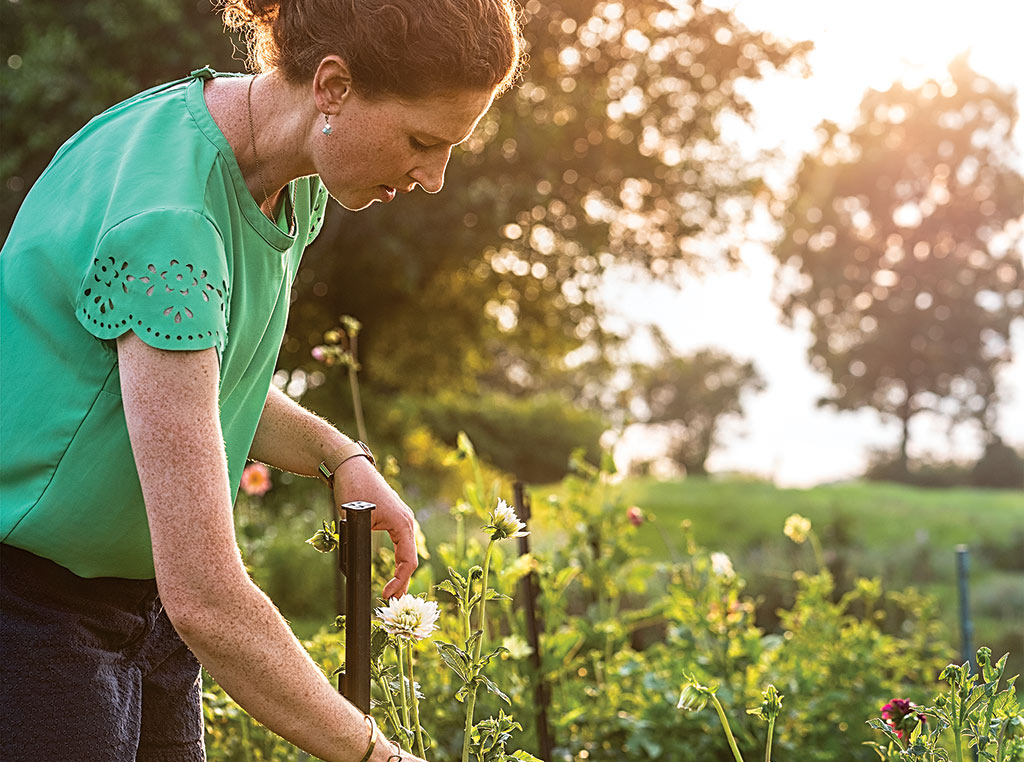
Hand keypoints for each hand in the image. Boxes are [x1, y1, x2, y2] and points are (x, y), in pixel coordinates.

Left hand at [332, 456, 417, 599]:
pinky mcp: (393, 518)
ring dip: (402, 572)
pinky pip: (402, 543)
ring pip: (407, 552)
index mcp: (402, 523)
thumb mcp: (355, 519)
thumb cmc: (353, 489)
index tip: (385, 595)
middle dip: (402, 582)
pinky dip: (399, 560)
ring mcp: (401, 519)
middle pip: (410, 559)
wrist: (350, 466)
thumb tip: (355, 569)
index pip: (408, 561)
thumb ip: (358, 543)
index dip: (398, 582)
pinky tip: (394, 571)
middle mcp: (406, 522)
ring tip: (394, 591)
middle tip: (392, 602)